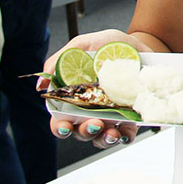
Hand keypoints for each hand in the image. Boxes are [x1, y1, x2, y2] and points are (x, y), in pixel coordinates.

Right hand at [40, 29, 151, 147]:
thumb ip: (60, 62)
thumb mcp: (84, 45)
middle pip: (81, 132)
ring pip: (102, 138)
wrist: (142, 45)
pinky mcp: (132, 117)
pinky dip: (125, 136)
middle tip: (94, 124)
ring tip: (111, 131)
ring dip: (104, 139)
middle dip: (85, 132)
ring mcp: (112, 116)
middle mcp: (91, 111)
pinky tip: (125, 132)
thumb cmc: (109, 46)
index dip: (60, 128)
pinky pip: (127, 134)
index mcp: (75, 99)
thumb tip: (40, 84)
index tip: (65, 126)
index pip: (61, 121)